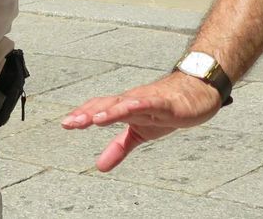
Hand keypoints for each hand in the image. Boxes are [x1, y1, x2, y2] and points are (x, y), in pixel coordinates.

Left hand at [61, 72, 222, 170]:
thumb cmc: (166, 109)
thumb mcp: (139, 134)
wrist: (196, 95)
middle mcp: (133, 100)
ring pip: (125, 103)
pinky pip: (150, 103)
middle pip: (107, 104)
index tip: (66, 124)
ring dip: (109, 110)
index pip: (100, 109)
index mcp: (125, 107)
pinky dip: (138, 105)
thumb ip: (119, 148)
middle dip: (88, 113)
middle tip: (70, 122)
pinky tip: (128, 107)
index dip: (83, 116)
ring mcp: (148, 100)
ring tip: (93, 119)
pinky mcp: (165, 103)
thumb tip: (99, 166)